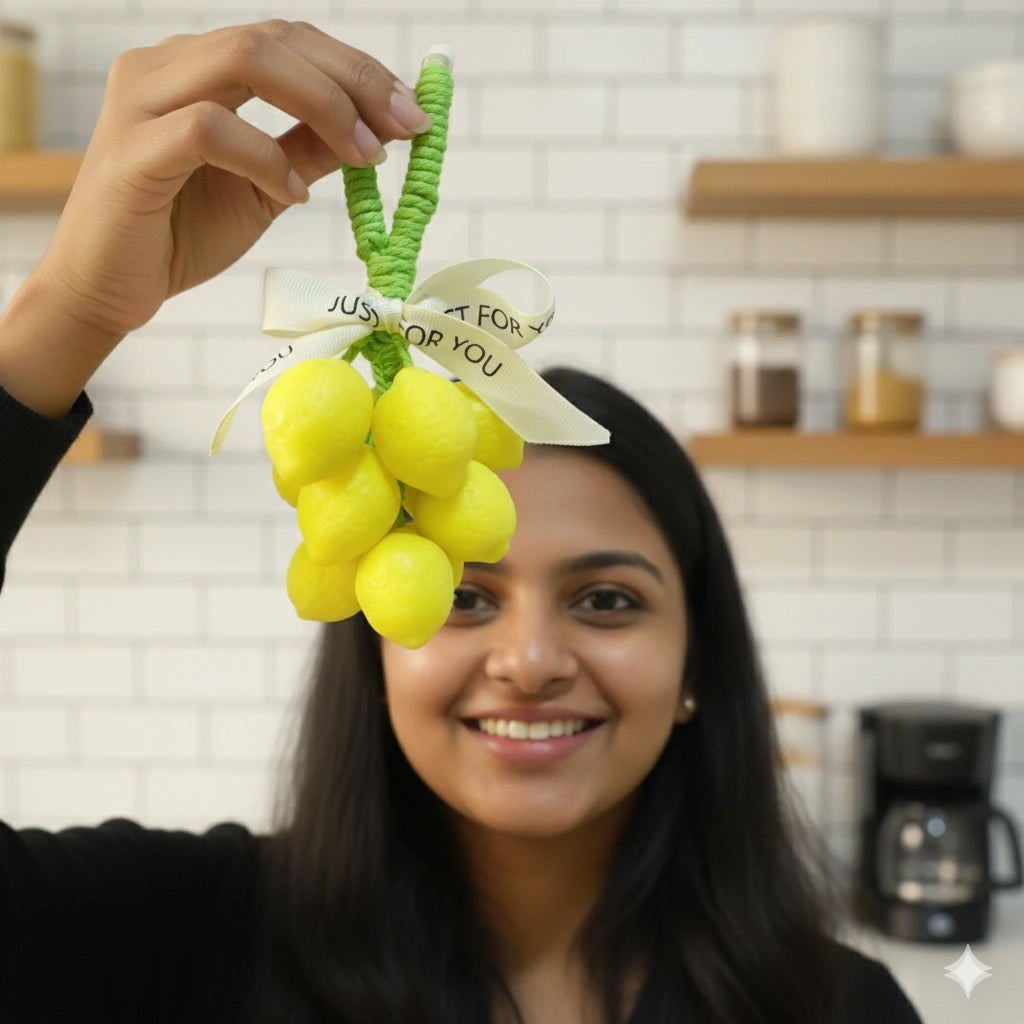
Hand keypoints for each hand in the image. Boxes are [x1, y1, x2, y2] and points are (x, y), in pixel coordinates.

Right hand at [40, 20, 428, 339]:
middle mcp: (167, 66)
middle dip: (354, 79)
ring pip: (245, 59)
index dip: (358, 69)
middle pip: (275, 37)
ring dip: (323, 105)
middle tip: (406, 126)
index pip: (290, 40)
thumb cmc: (181, 234)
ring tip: (366, 156)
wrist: (109, 289)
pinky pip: (210, 128)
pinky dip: (264, 157)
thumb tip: (378, 131)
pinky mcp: (132, 150)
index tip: (414, 112)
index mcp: (199, 68)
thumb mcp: (267, 188)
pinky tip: (292, 195)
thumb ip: (311, 151)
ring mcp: (143, 101)